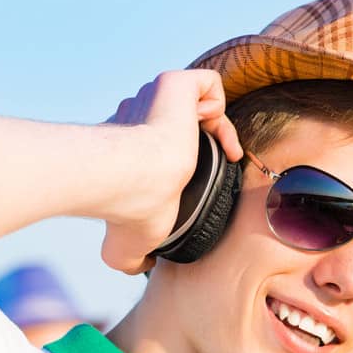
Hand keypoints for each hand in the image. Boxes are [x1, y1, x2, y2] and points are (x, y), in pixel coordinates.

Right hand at [100, 69, 243, 274]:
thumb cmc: (129, 211)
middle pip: (177, 115)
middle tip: (221, 163)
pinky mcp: (173, 83)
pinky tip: (221, 136)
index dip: (181, 155)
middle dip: (204, 137)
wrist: (135, 181)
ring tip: (226, 152)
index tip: (193, 179)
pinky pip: (207, 83)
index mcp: (127, 144)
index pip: (153, 136)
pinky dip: (220, 106)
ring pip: (193, 99)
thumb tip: (140, 269)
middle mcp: (137, 113)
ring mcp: (153, 95)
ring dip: (216, 124)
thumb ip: (132, 258)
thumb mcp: (125, 245)